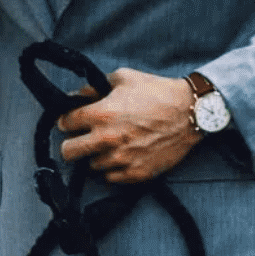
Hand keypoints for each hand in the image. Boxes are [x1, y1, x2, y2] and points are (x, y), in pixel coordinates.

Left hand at [57, 68, 198, 183]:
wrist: (190, 113)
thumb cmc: (157, 92)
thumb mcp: (124, 78)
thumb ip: (95, 88)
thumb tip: (76, 96)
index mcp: (101, 114)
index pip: (64, 124)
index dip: (67, 121)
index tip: (72, 121)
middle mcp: (106, 140)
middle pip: (67, 153)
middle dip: (72, 144)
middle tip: (82, 139)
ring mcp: (120, 159)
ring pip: (91, 165)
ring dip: (97, 156)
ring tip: (113, 144)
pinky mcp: (133, 174)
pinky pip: (110, 177)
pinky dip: (114, 168)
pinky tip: (125, 154)